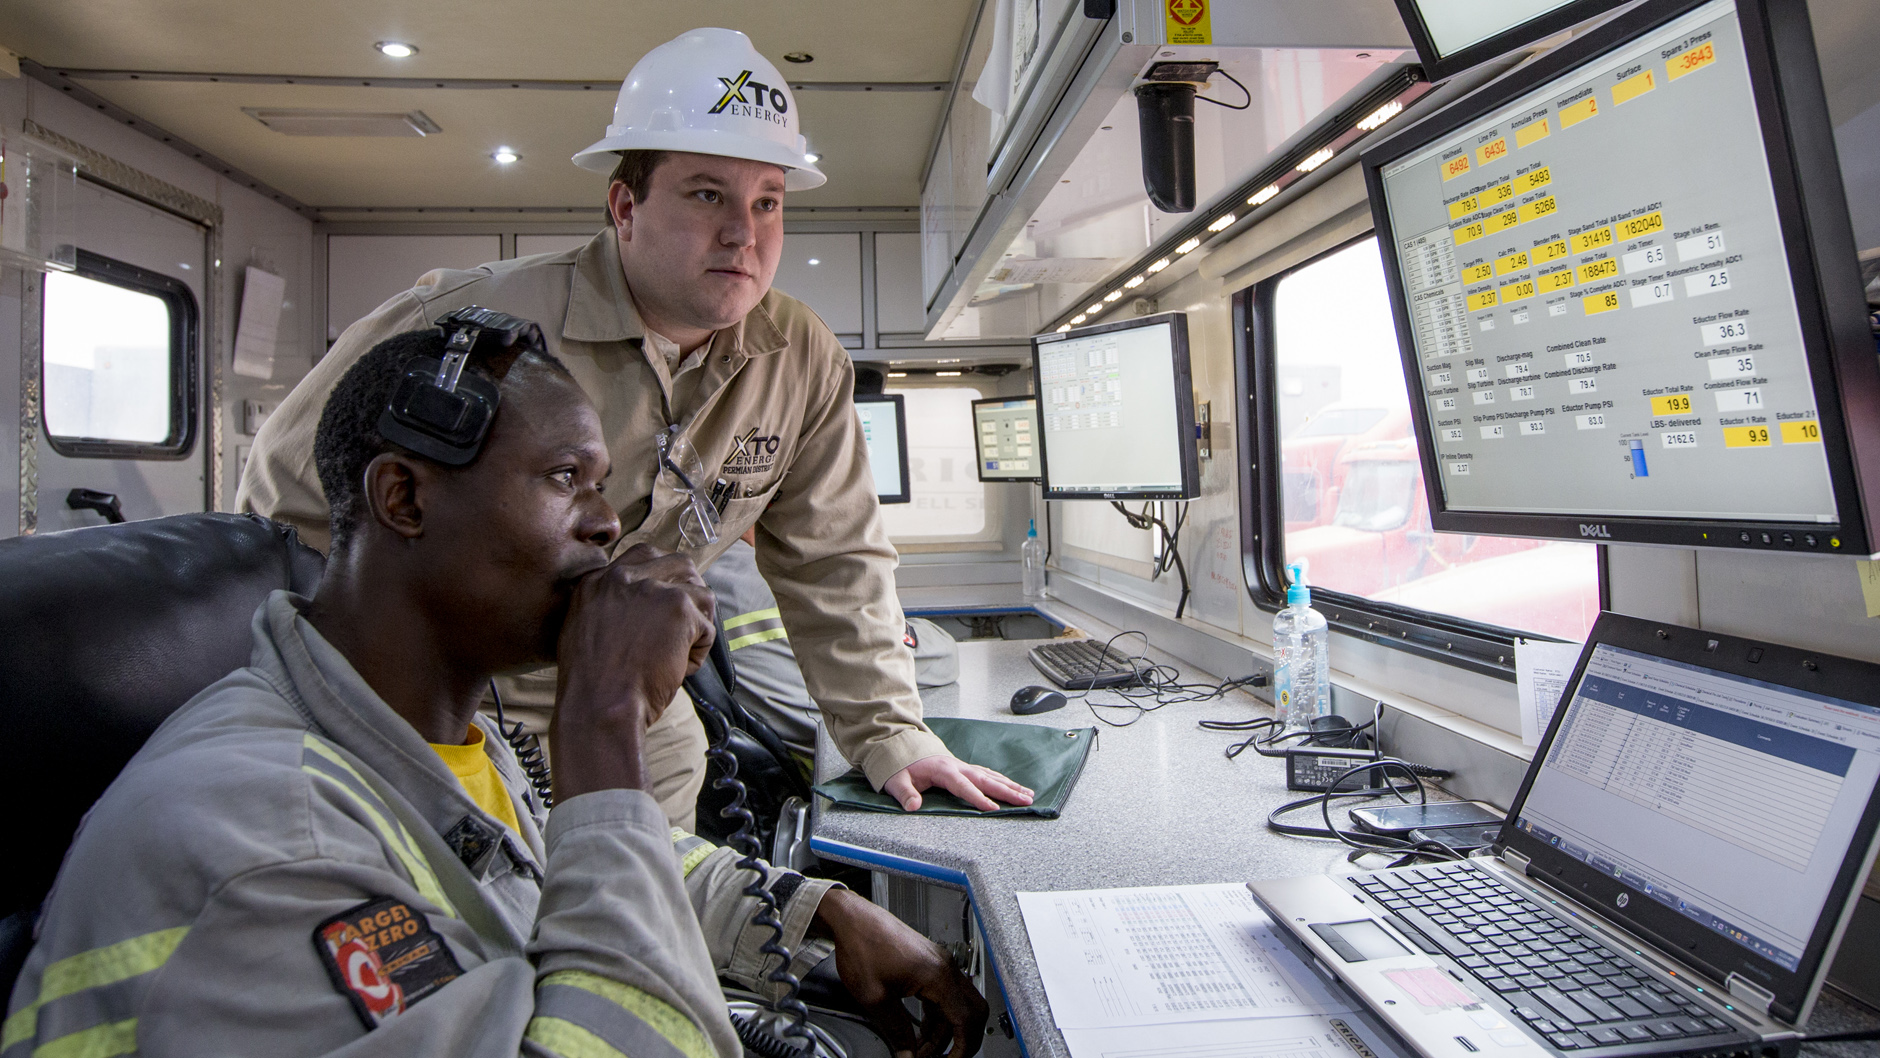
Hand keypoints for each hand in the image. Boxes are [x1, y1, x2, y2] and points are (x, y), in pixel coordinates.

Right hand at [551, 544, 714, 798]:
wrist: (599, 707)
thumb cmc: (593, 686)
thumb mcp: (584, 631)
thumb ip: (609, 608)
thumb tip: (644, 607)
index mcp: (596, 581)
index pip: (643, 557)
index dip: (663, 580)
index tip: (665, 607)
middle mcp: (621, 576)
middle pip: (678, 564)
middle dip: (690, 592)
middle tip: (687, 625)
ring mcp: (651, 588)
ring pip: (700, 594)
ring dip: (697, 626)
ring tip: (677, 656)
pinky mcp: (677, 607)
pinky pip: (706, 626)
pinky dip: (699, 652)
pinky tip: (678, 669)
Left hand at [813, 889, 986, 1057]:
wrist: (852, 919)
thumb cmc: (862, 944)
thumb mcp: (876, 998)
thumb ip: (897, 1032)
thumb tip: (908, 1055)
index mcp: (938, 974)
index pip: (967, 1019)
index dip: (962, 1048)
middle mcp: (944, 967)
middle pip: (971, 1012)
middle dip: (960, 1041)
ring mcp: (938, 964)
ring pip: (956, 1007)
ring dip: (943, 1032)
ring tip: (922, 1051)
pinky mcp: (929, 964)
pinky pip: (943, 997)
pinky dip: (936, 1019)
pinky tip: (922, 1033)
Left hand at [882, 754, 1033, 811]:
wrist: (904, 748)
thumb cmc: (901, 767)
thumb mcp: (896, 780)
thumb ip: (904, 793)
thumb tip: (913, 806)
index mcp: (943, 770)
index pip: (963, 786)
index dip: (977, 798)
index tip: (992, 809)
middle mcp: (958, 767)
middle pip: (986, 779)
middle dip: (1007, 791)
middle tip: (1026, 800)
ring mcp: (964, 766)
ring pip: (992, 776)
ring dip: (1011, 786)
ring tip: (1029, 795)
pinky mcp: (966, 769)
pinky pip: (989, 774)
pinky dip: (1004, 781)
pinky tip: (1015, 787)